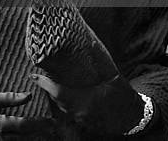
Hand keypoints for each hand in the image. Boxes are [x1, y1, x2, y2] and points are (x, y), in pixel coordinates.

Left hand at [31, 73, 145, 134]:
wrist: (135, 117)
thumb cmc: (122, 95)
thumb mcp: (112, 77)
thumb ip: (97, 65)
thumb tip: (89, 42)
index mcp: (86, 100)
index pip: (57, 91)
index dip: (43, 83)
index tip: (33, 75)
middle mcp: (81, 112)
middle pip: (56, 99)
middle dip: (48, 88)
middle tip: (41, 77)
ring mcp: (83, 121)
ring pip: (62, 108)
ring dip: (55, 96)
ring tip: (50, 84)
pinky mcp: (85, 125)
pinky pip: (70, 114)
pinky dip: (65, 105)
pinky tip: (65, 96)